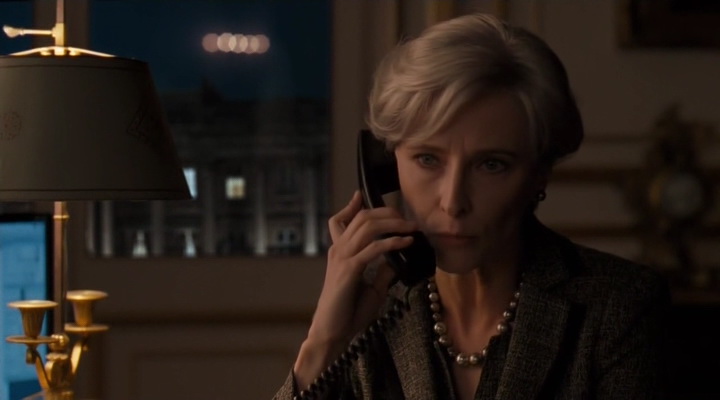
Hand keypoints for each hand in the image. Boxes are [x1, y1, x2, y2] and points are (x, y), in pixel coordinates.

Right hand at [293, 191, 416, 386]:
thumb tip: (396, 260)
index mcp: (339, 253)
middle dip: (386, 212)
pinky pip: (374, 248)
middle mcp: (338, 251)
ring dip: (393, 223)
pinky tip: (407, 242)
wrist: (332, 332)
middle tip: (406, 217)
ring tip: (411, 227)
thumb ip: (382, 272)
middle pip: (361, 218)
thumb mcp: (372, 288)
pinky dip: (393, 242)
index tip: (362, 195)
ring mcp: (342, 258)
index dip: (350, 205)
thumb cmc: (348, 313)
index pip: (339, 221)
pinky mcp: (350, 270)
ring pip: (367, 227)